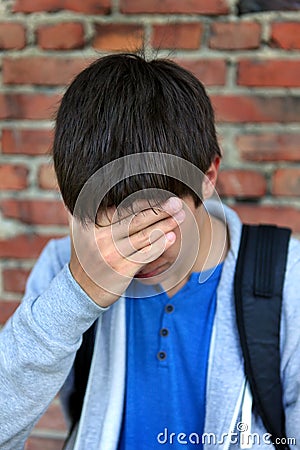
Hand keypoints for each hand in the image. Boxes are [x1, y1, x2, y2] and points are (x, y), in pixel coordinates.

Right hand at [69, 197, 184, 306]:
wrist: (81, 288)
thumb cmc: (86, 253)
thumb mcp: (79, 229)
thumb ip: (84, 209)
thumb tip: (92, 186)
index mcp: (92, 223)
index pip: (122, 208)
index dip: (143, 199)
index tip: (161, 191)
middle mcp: (101, 237)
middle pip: (135, 219)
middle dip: (159, 209)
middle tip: (177, 202)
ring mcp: (112, 254)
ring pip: (143, 236)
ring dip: (164, 225)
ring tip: (180, 216)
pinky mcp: (122, 270)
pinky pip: (145, 255)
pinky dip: (159, 245)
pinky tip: (171, 237)